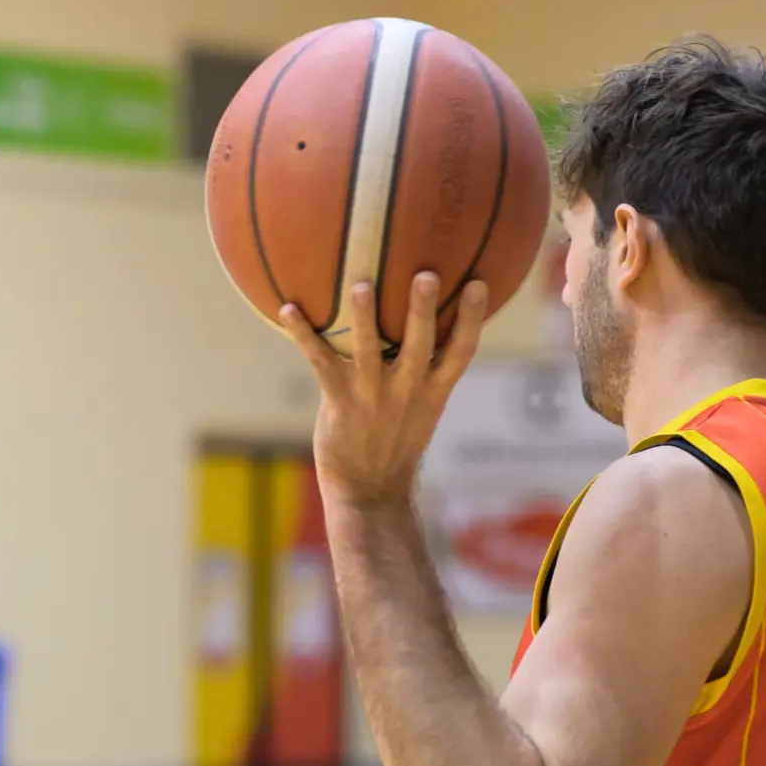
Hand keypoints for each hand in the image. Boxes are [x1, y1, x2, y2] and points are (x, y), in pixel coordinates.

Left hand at [280, 273, 486, 506]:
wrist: (369, 490)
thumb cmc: (395, 443)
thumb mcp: (423, 410)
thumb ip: (426, 372)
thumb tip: (425, 327)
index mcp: (433, 390)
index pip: (461, 351)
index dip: (472, 318)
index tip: (478, 284)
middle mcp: (407, 389)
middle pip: (420, 343)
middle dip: (423, 309)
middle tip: (427, 275)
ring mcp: (372, 395)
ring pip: (369, 349)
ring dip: (364, 317)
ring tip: (360, 286)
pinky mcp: (340, 401)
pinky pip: (319, 361)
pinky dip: (302, 335)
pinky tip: (287, 310)